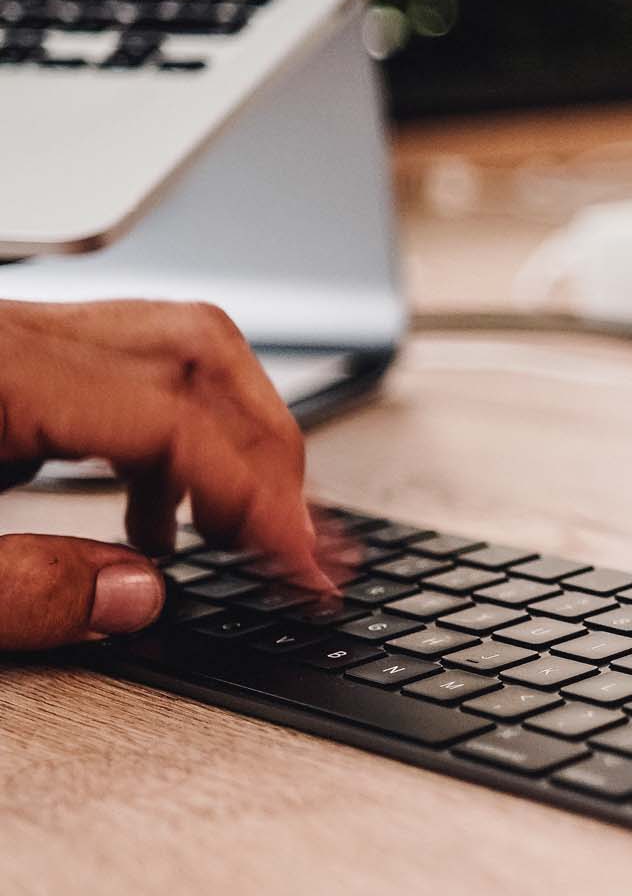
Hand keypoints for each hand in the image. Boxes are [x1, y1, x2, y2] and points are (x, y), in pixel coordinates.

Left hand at [0, 299, 327, 650]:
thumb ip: (23, 590)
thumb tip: (137, 595)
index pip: (174, 418)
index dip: (254, 494)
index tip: (301, 564)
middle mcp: (11, 338)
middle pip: (199, 356)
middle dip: (271, 454)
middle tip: (301, 542)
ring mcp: (15, 343)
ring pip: (177, 349)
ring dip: (235, 437)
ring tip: (242, 529)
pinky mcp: (10, 365)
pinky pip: (128, 371)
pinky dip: (175, 436)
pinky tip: (161, 511)